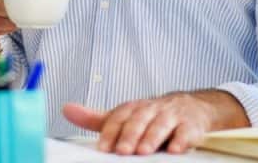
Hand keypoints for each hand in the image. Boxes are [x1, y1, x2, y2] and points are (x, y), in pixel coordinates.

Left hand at [62, 90, 247, 155]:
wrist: (190, 106)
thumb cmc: (152, 115)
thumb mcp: (124, 115)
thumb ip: (96, 118)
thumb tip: (67, 109)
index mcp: (133, 108)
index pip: (119, 117)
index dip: (110, 132)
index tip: (103, 148)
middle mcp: (151, 109)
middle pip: (139, 120)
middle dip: (130, 136)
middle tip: (122, 151)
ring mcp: (172, 115)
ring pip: (161, 124)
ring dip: (152, 138)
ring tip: (144, 151)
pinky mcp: (191, 124)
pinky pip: (186, 131)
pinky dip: (181, 140)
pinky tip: (175, 149)